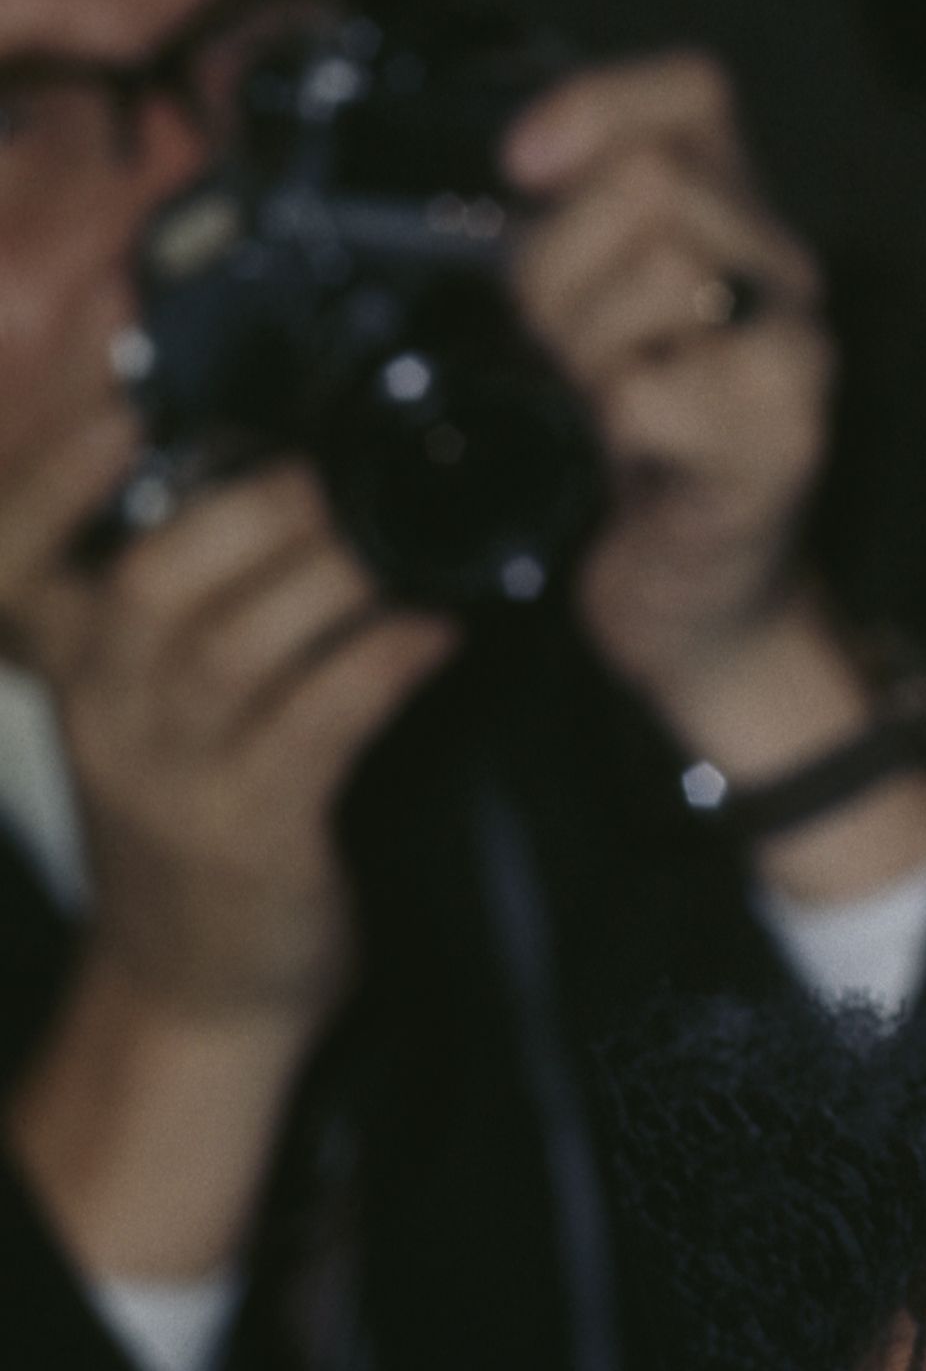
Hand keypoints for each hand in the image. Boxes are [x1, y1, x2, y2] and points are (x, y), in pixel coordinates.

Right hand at [26, 456, 453, 1033]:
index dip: (56, 465)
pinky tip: (438, 630)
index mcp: (68, 662)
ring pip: (230, 648)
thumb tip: (280, 442)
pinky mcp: (248, 833)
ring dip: (330, 576)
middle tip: (337, 466)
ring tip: (407, 538)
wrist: (203, 987)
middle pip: (144, 582)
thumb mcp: (161, 688)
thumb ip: (192, 579)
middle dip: (250, 507)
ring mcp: (168, 779)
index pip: (11, 552)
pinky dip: (383, 662)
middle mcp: (100, 712)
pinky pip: (315, 724)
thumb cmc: (207, 797)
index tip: (121, 383)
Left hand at [501, 53, 833, 740]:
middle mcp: (783, 271)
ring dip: (585, 345)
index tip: (522, 167)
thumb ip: (574, 231)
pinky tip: (622, 451)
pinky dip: (611, 421)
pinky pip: (653, 389)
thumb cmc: (633, 455)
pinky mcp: (783, 439)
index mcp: (733, 223)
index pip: (693, 92)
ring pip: (663, 272)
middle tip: (552, 346)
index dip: (599, 106)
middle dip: (561, 264)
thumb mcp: (592, 318)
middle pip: (652, 183)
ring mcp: (797, 352)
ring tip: (590, 399)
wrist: (698, 598)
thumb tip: (519, 161)